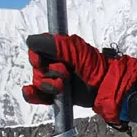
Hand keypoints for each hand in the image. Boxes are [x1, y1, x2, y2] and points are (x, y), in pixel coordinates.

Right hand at [22, 33, 136, 125]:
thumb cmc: (94, 67)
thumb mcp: (75, 51)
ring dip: (48, 86)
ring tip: (64, 88)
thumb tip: (30, 41)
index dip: (36, 57)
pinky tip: (32, 92)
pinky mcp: (56, 95)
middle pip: (36, 68)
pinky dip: (33, 95)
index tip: (42, 61)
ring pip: (37, 81)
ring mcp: (55, 79)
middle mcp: (56, 62)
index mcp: (59, 49)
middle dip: (49, 73)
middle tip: (66, 75)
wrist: (106, 90)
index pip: (36, 50)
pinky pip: (36, 95)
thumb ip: (54, 45)